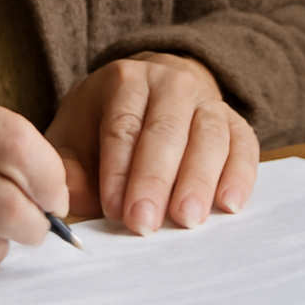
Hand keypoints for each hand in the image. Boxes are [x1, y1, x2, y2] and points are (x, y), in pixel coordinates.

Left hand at [46, 53, 258, 235]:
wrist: (152, 91)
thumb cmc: (105, 125)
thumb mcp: (75, 137)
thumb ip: (66, 169)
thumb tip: (60, 201)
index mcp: (126, 80)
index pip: (123, 125)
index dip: (118, 170)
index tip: (113, 210)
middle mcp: (171, 82)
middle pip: (166, 130)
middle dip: (155, 180)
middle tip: (145, 223)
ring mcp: (207, 100)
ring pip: (208, 135)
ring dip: (199, 179)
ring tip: (187, 219)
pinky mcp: (234, 121)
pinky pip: (244, 144)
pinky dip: (240, 174)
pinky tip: (229, 204)